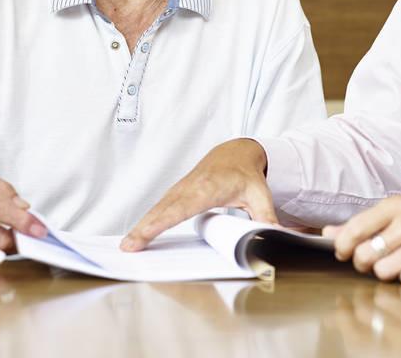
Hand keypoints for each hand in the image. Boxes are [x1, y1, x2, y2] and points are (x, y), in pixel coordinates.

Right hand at [121, 138, 274, 250]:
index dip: (161, 222)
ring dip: (141, 226)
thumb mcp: (261, 195)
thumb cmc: (246, 175)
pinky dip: (146, 220)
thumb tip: (274, 236)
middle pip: (163, 210)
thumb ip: (266, 217)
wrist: (235, 153)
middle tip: (127, 247)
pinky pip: (159, 207)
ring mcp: (180, 189)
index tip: (145, 234)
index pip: (180, 208)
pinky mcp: (176, 192)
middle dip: (144, 228)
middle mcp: (189, 188)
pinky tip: (137, 234)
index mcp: (207, 189)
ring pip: (157, 209)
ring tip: (127, 246)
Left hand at [322, 195, 400, 285]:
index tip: (343, 252)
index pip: (356, 228)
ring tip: (397, 263)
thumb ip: (360, 226)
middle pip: (366, 254)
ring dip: (386, 272)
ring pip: (383, 271)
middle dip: (363, 262)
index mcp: (397, 205)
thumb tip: (327, 234)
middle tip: (371, 260)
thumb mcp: (393, 217)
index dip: (343, 245)